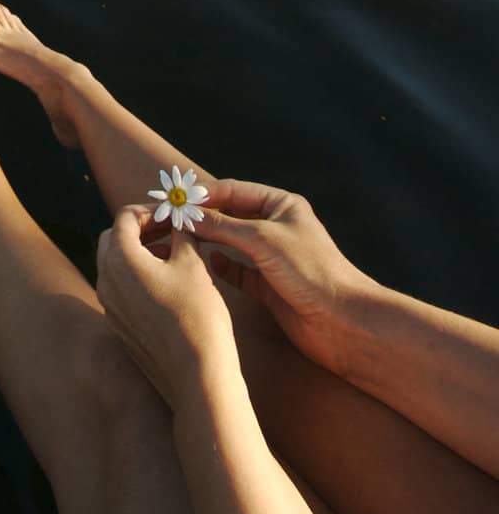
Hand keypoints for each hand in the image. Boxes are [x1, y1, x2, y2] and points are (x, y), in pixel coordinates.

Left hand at [97, 204, 238, 408]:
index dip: (150, 210)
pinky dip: (138, 278)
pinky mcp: (119, 327)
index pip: (125, 217)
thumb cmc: (196, 314)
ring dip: (139, 253)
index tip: (173, 214)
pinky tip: (168, 284)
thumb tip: (179, 222)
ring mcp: (110, 307)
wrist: (197, 376)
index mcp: (120, 259)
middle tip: (169, 229)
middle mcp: (106, 281)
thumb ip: (181, 235)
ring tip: (174, 254)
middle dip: (140, 229)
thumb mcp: (193, 264)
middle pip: (113, 239)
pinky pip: (121, 290)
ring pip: (115, 266)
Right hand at [192, 180, 370, 374]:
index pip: (233, 191)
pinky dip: (222, 266)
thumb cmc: (310, 271)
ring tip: (180, 239)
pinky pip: (238, 271)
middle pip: (230, 215)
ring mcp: (272, 257)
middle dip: (202, 216)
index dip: (203, 195)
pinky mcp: (269, 286)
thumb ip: (222, 226)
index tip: (173, 200)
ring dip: (209, 240)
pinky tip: (208, 263)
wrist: (343, 322)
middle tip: (170, 219)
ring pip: (232, 243)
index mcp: (281, 205)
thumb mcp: (262, 240)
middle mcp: (276, 228)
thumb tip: (187, 215)